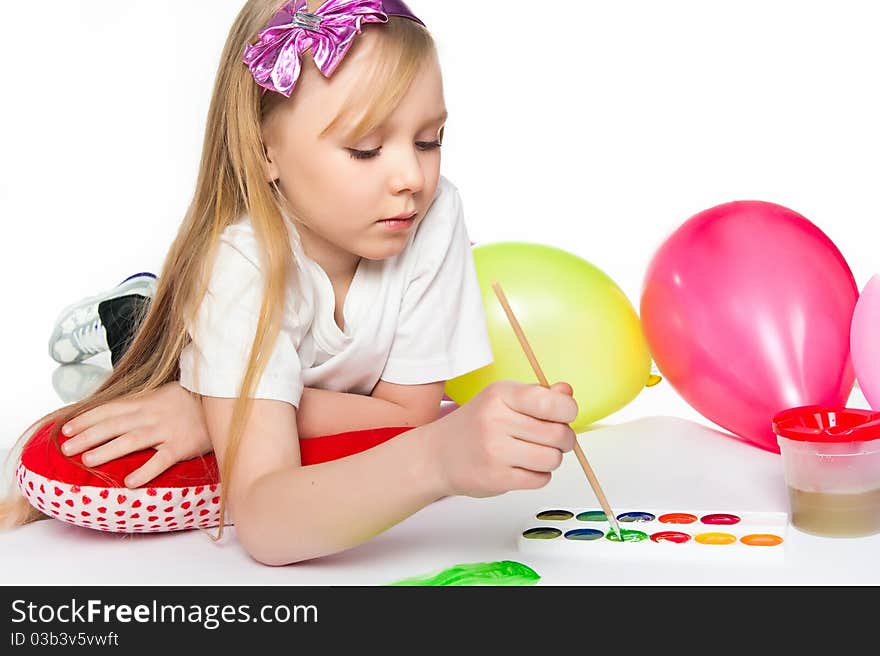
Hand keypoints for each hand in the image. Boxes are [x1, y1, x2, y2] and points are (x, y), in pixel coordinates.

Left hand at [59, 382, 212, 487]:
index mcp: (146, 401)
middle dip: (88, 436)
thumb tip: (110, 414)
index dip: (86, 419)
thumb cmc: (189, 401)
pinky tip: (129, 482)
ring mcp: (167, 430)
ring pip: (132, 440)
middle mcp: (153, 415)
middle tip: (66, 449)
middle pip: (115, 425)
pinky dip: (145, 471)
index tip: (66, 429)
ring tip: (87, 461)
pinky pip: (161, 460)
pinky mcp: (182, 446)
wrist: (223, 402)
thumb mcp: (162, 395)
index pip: (110, 409)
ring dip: (108, 450)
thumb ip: (139, 404)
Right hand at [425, 380, 577, 497]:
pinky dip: (539, 475)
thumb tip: (567, 393)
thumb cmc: (476, 424)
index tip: (563, 415)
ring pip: (553, 459)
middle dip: (564, 439)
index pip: (552, 403)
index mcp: (500, 394)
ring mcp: (495, 451)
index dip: (568, 411)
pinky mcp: (497, 478)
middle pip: (558, 434)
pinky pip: (540, 479)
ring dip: (551, 458)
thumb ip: (538, 395)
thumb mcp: (503, 399)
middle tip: (552, 438)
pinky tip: (523, 467)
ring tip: (534, 453)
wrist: (439, 455)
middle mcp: (496, 420)